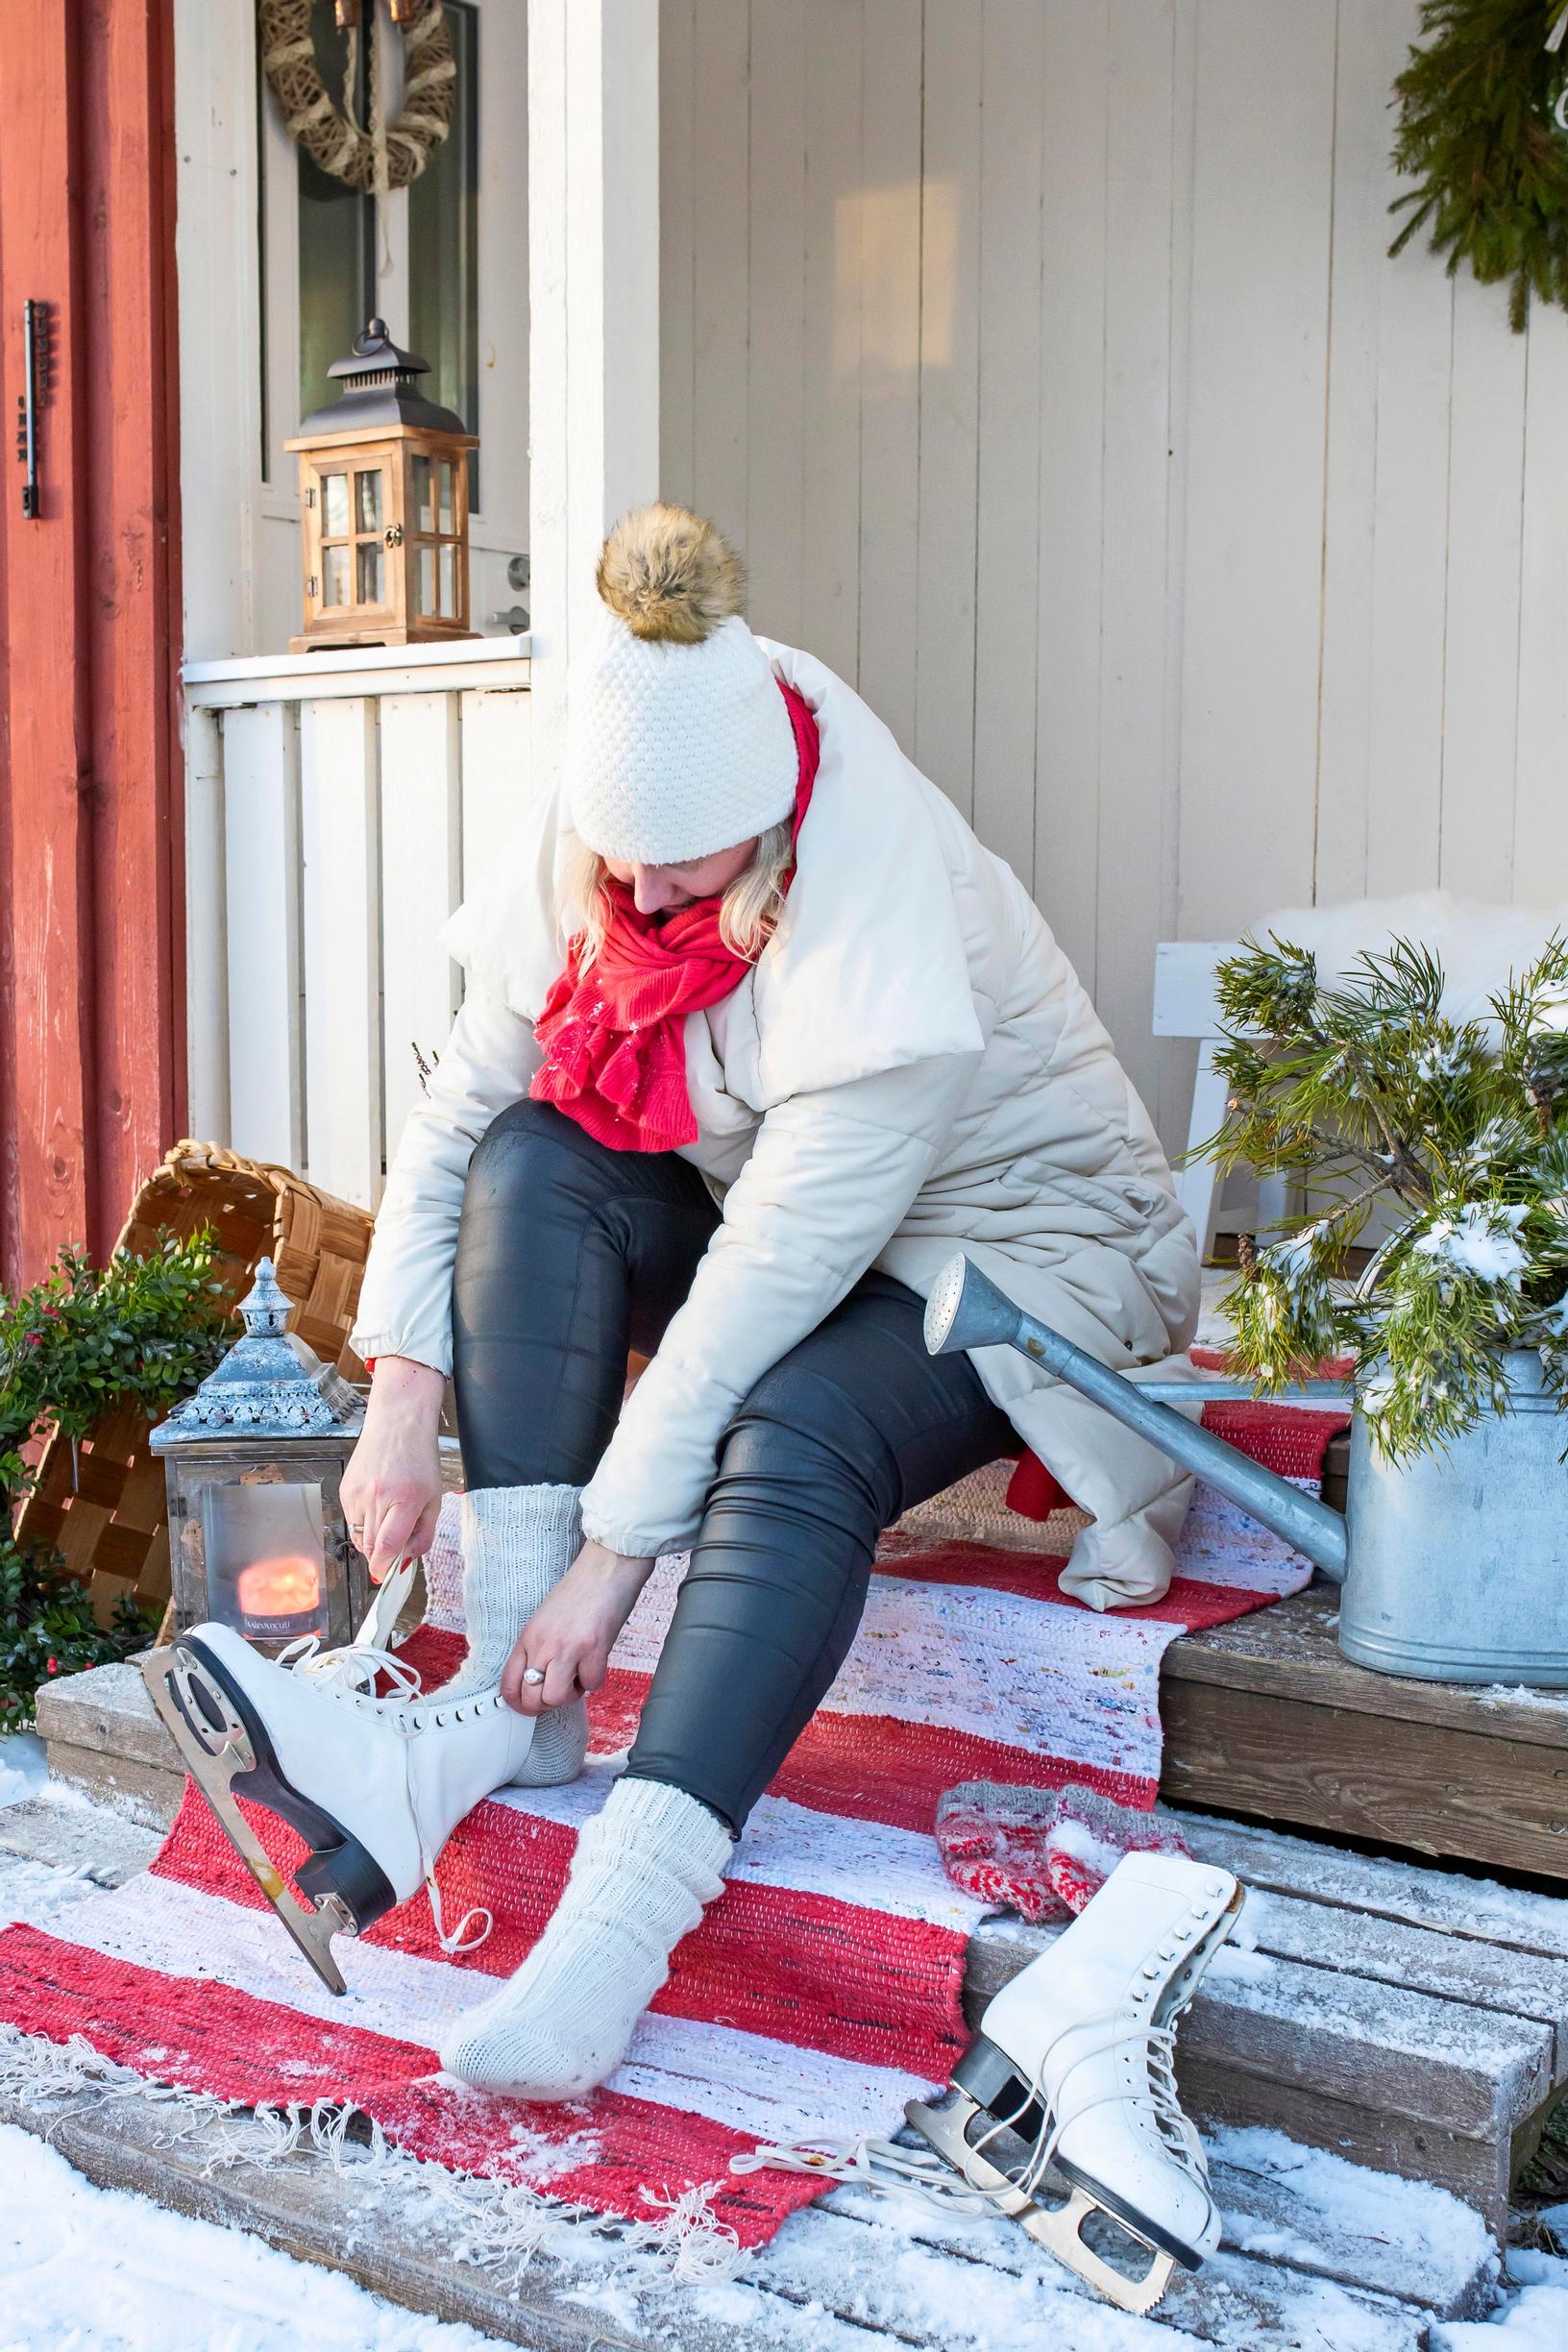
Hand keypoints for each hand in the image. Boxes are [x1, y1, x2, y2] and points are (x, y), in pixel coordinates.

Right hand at [340, 1356, 445, 1583]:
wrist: (398, 1423)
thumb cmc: (420, 1460)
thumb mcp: (434, 1498)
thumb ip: (424, 1533)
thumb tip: (407, 1561)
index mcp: (405, 1500)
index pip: (387, 1545)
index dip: (384, 1566)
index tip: (385, 1576)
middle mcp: (378, 1497)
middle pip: (371, 1545)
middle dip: (381, 1555)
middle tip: (394, 1546)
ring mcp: (357, 1493)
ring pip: (359, 1536)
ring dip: (371, 1540)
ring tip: (387, 1518)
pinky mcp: (345, 1490)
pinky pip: (351, 1520)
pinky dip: (363, 1523)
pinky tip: (376, 1505)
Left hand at [502, 1540, 652, 1714]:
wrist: (607, 1566)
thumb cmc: (580, 1590)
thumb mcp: (546, 1618)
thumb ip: (539, 1647)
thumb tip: (539, 1679)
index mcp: (528, 1636)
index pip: (508, 1683)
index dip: (518, 1704)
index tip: (530, 1706)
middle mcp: (543, 1644)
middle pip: (532, 1698)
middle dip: (547, 1704)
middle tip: (561, 1691)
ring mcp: (567, 1647)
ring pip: (556, 1698)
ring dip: (571, 1695)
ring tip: (579, 1676)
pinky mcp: (593, 1649)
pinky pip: (591, 1684)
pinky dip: (595, 1678)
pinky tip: (597, 1660)